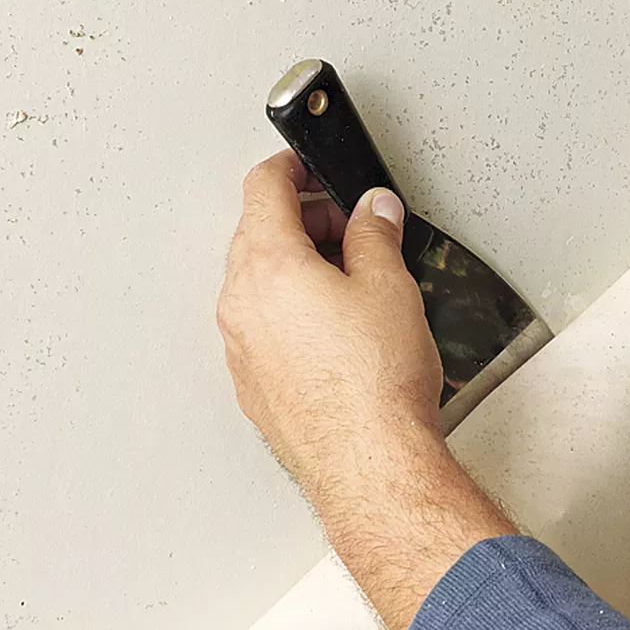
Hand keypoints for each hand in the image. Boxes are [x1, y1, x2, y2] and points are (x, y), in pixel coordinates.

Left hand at [218, 151, 517, 629]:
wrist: (368, 464)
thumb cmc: (375, 383)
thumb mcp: (389, 285)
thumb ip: (376, 235)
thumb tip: (373, 212)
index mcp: (268, 265)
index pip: (263, 188)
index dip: (291, 167)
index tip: (311, 165)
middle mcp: (241, 304)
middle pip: (256, 234)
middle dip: (303, 219)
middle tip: (351, 224)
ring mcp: (241, 347)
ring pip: (258, 283)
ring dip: (297, 267)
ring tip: (352, 278)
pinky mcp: (253, 384)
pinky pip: (263, 326)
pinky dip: (291, 311)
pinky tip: (337, 327)